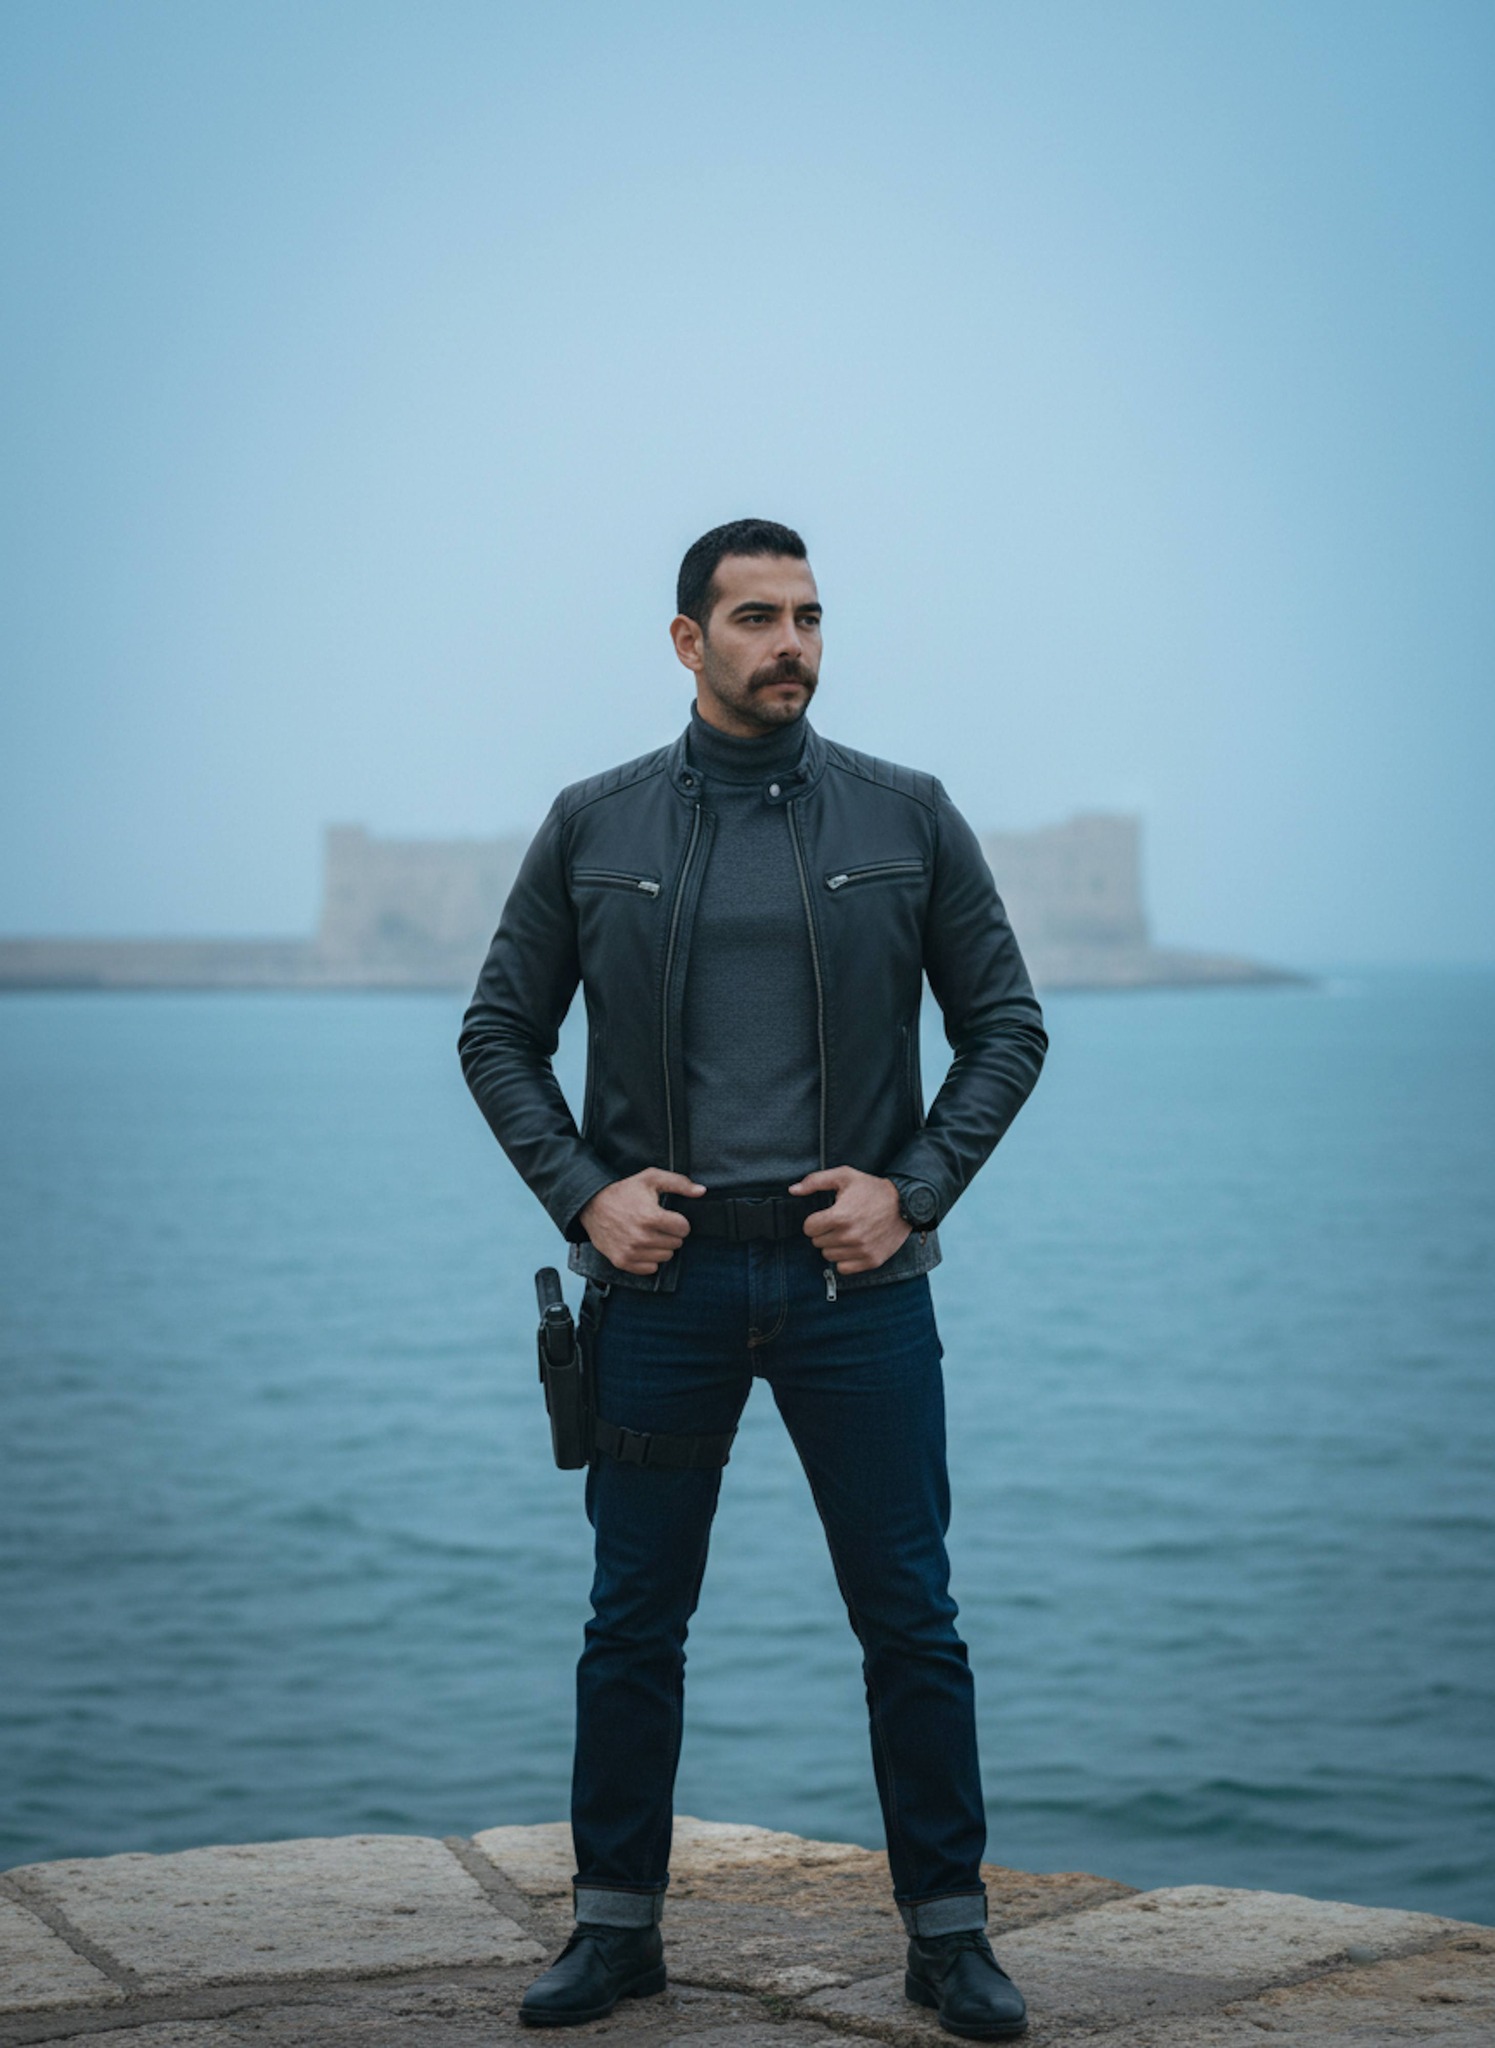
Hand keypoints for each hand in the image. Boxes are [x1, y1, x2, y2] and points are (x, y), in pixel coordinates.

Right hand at [579, 1168, 705, 1274]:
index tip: (669, 1216)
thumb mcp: (651, 1179)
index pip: (684, 1229)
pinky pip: (650, 1268)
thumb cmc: (624, 1191)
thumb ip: (679, 1183)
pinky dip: (649, 1259)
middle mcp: (641, 1237)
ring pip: (665, 1257)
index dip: (679, 1221)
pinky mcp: (623, 1261)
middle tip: (657, 1224)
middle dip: (670, 1233)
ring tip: (649, 1234)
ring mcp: (631, 1251)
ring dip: (661, 1246)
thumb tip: (702, 1191)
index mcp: (651, 1217)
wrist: (592, 1206)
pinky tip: (641, 1245)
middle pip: (676, 1244)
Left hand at [788, 1166, 910, 1274]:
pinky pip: (843, 1269)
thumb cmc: (872, 1189)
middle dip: (824, 1232)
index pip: (808, 1228)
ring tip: (847, 1233)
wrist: (905, 1204)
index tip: (826, 1215)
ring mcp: (861, 1250)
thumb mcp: (844, 1176)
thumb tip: (792, 1190)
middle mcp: (850, 1236)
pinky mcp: (871, 1261)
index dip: (815, 1220)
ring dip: (834, 1246)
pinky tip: (853, 1246)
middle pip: (817, 1242)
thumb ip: (815, 1181)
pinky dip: (845, 1259)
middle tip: (839, 1222)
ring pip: (828, 1256)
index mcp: (840, 1216)